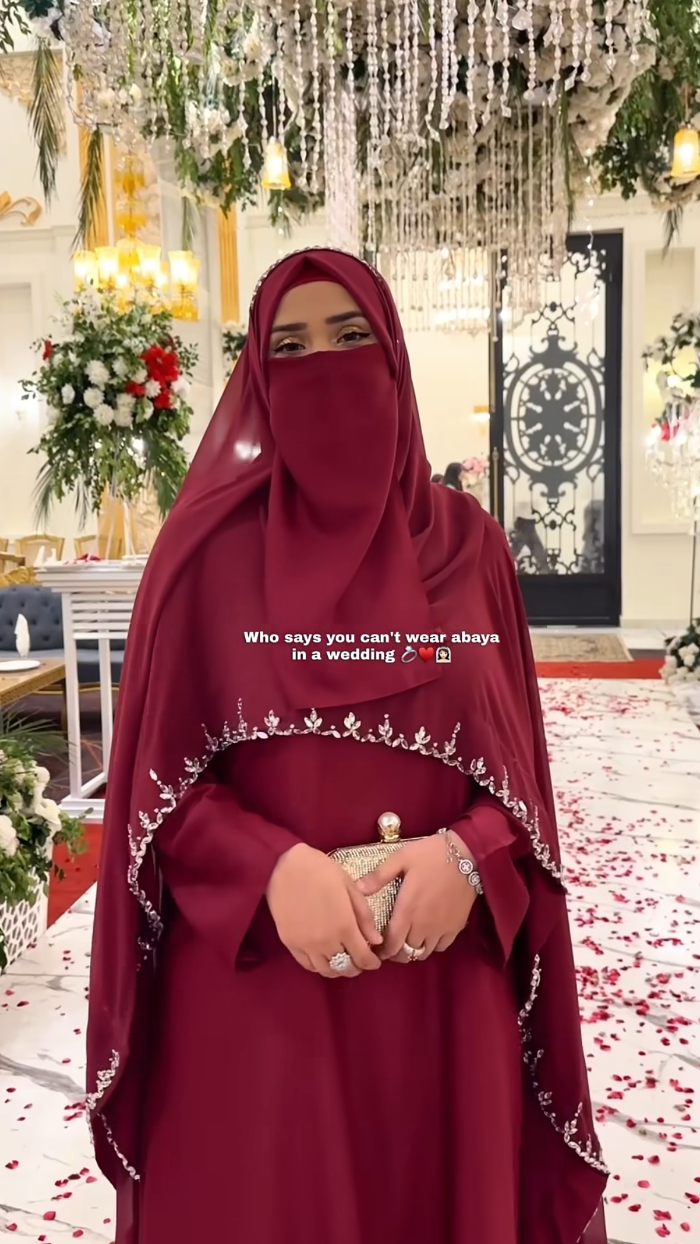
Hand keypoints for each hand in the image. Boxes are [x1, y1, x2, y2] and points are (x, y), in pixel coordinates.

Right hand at [266, 843, 382, 977]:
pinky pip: (307, 965)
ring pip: (326, 970)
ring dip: (337, 969)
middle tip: (360, 960)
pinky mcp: (290, 943)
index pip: (362, 958)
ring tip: (342, 959)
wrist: (283, 866)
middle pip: (345, 968)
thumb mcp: (349, 887)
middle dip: (356, 967)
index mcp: (344, 926)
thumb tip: (376, 940)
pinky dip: (319, 966)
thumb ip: (364, 916)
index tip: (375, 961)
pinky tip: (323, 957)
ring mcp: (306, 945)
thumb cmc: (320, 870)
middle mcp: (326, 942)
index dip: (371, 963)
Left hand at [357, 833, 477, 962]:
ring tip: (408, 941)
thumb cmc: (430, 855)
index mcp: (407, 910)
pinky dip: (432, 946)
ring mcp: (441, 928)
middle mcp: (423, 925)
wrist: (466, 854)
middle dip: (396, 953)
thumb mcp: (401, 858)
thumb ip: (379, 876)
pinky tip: (427, 936)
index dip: (383, 952)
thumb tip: (358, 890)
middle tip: (390, 946)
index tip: (377, 949)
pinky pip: (441, 947)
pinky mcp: (456, 927)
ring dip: (413, 951)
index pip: (392, 944)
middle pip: (407, 953)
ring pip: (424, 953)